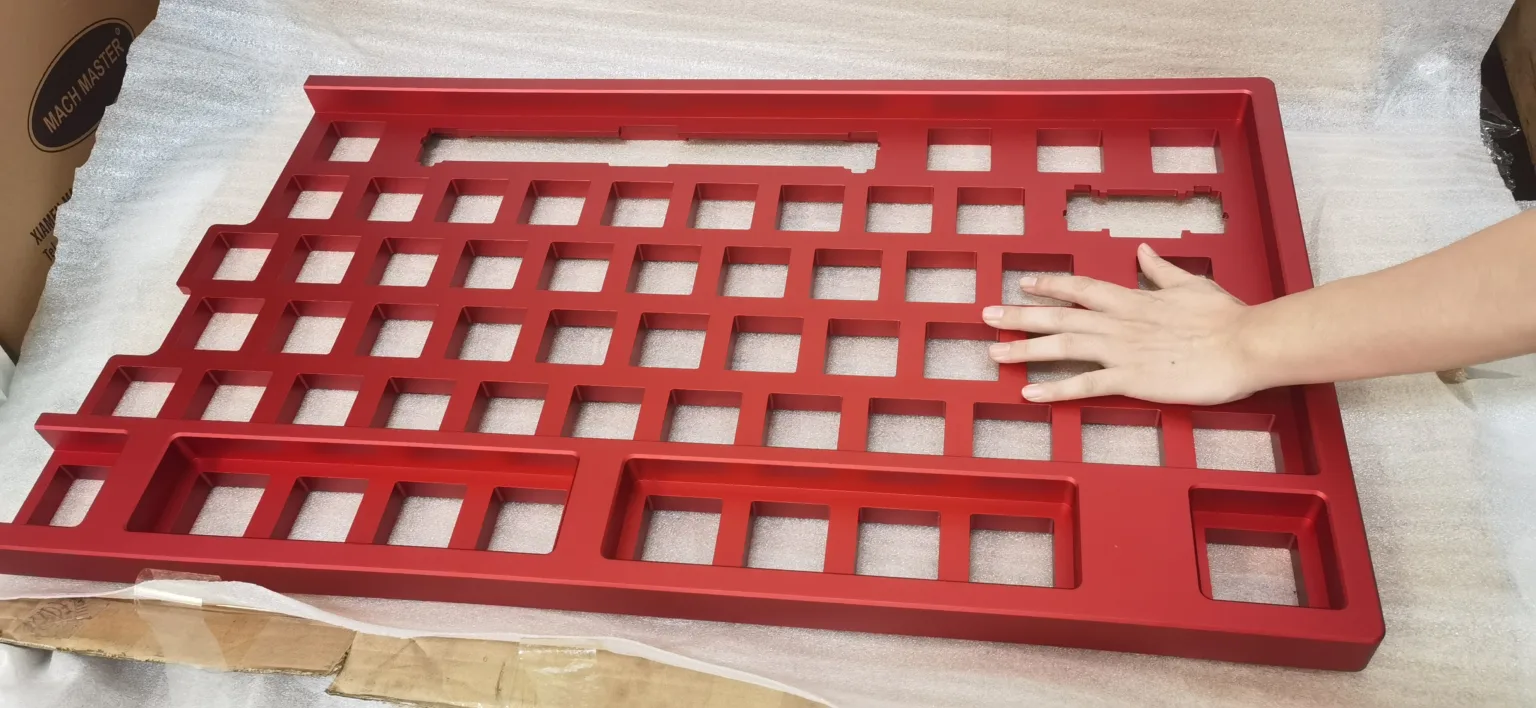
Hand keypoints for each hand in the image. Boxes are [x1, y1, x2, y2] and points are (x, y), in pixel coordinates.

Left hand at [982, 244, 1261, 404]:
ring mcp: (1122, 350)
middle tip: (987, 315)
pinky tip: (1030, 391)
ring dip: (1025, 348)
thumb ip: (1160, 270)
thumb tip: (1143, 251)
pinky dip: (1055, 388)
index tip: (1024, 282)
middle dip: (1020, 315)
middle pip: (1060, 315)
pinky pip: (1085, 384)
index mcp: (1133, 298)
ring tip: (994, 352)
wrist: (1246, 344)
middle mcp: (1119, 322)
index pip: (1081, 288)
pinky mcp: (1132, 379)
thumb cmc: (1225, 317)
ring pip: (1063, 346)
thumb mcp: (1191, 283)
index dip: (1050, 284)